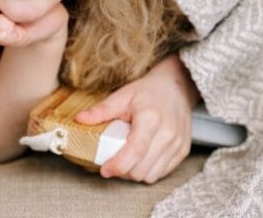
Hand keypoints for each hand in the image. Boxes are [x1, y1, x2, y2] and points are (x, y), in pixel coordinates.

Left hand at [74, 54, 198, 183]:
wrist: (177, 87)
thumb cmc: (149, 91)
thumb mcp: (123, 95)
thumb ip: (102, 110)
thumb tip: (79, 119)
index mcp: (151, 118)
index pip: (135, 150)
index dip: (118, 165)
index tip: (104, 169)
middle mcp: (168, 133)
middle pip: (141, 168)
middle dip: (123, 170)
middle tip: (112, 162)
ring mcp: (177, 143)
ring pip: (151, 175)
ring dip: (135, 173)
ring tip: (126, 160)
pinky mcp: (183, 150)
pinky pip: (162, 172)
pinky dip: (148, 171)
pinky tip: (141, 159)